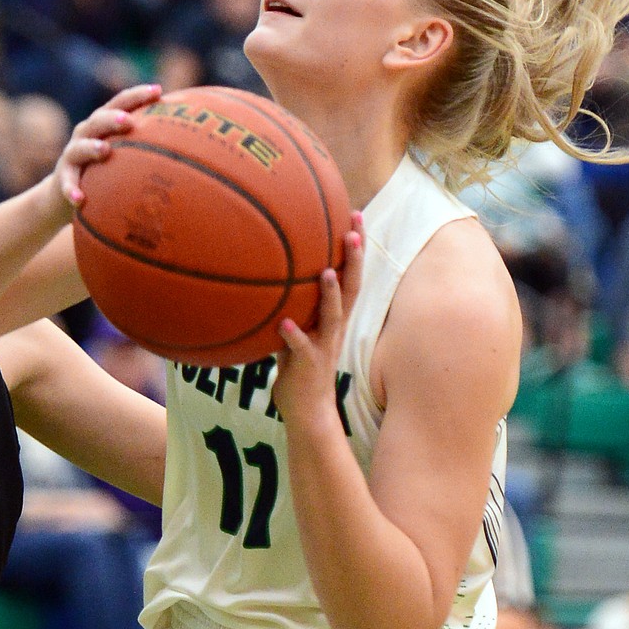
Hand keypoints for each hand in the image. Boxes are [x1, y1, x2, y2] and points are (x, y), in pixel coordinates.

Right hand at [52, 83, 161, 207]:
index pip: (121, 103)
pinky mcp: (62, 178)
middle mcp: (86, 134)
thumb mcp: (124, 156)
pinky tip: (80, 199)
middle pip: (98, 120)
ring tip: (105, 151)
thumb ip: (149, 147)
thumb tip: (197, 148)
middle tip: (129, 120)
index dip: (137, 95)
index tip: (158, 90)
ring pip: (79, 147)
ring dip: (91, 147)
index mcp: (104, 125)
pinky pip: (66, 183)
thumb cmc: (104, 172)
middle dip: (113, 117)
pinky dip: (72, 190)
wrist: (63, 195)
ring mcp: (72, 155)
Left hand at [271, 213, 364, 424]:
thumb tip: (273, 271)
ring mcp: (324, 346)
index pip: (349, 275)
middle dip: (353, 259)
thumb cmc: (299, 367)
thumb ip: (293, 303)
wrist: (307, 412)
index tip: (355, 215)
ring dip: (329, 294)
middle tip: (353, 229)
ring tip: (325, 271)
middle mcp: (334, 328)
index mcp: (333, 317)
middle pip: (350, 288)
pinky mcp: (309, 366)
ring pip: (332, 316)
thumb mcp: (297, 328)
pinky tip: (284, 324)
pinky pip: (302, 349)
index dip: (354, 248)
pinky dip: (294, 335)